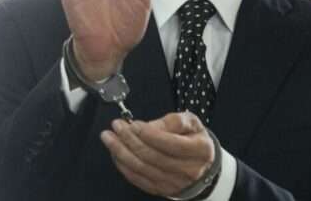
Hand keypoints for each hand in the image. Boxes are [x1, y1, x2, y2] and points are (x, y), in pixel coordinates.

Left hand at [100, 112, 215, 196]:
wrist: (201, 165)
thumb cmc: (194, 140)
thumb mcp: (191, 123)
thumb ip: (173, 121)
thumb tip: (148, 126)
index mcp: (200, 149)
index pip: (171, 144)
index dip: (150, 134)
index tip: (134, 124)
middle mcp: (188, 169)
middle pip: (153, 156)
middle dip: (130, 139)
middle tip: (116, 126)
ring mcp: (173, 182)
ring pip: (142, 168)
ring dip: (121, 151)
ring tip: (109, 137)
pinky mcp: (161, 189)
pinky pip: (138, 178)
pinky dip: (123, 165)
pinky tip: (115, 153)